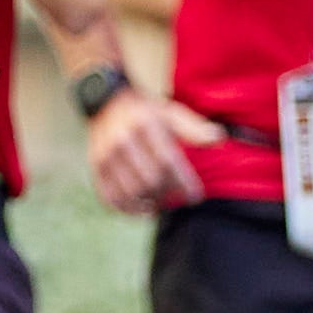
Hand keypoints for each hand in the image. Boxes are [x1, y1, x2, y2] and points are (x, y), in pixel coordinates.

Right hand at [85, 88, 214, 213]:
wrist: (107, 102)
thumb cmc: (148, 112)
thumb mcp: (171, 112)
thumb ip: (193, 128)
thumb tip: (218, 139)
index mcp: (146, 125)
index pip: (168, 161)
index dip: (183, 183)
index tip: (195, 197)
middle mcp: (123, 140)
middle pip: (150, 180)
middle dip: (167, 193)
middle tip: (176, 196)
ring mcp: (105, 155)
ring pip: (130, 193)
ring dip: (148, 204)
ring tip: (160, 202)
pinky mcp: (94, 167)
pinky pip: (110, 197)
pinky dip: (126, 210)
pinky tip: (142, 209)